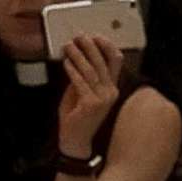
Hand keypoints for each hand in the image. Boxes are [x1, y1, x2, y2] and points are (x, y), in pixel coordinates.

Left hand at [59, 34, 124, 157]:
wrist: (75, 143)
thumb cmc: (75, 121)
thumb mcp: (79, 97)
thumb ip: (80, 82)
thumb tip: (75, 63)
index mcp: (111, 90)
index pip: (115, 63)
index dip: (107, 48)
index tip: (96, 37)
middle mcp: (110, 92)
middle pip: (102, 63)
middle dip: (90, 48)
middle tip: (79, 37)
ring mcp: (102, 98)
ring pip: (90, 71)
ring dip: (78, 56)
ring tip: (69, 47)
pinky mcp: (90, 104)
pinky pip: (80, 83)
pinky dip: (72, 71)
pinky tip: (66, 62)